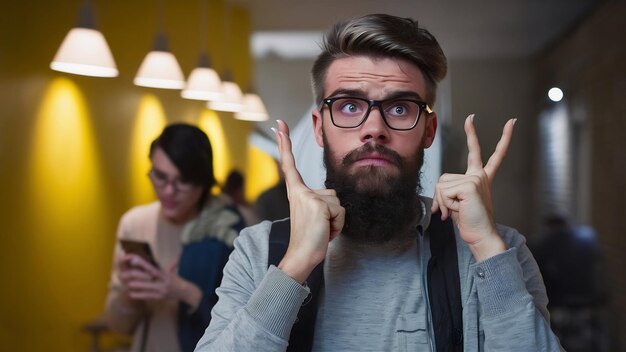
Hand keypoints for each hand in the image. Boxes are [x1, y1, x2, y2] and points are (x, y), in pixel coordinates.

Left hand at [118, 254, 200, 305]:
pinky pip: (148, 296)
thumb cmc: (177, 282)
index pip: (153, 268)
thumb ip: (171, 266)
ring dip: (137, 286)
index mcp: (165, 274)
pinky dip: (139, 295)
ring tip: (127, 284)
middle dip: (137, 276)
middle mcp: (163, 281)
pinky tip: (131, 294)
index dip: (144, 264)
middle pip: (149, 278)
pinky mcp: (160, 297)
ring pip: (147, 287)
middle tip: (126, 273)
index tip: (134, 260)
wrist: (185, 293)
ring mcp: (162, 290)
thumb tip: (174, 259)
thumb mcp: (173, 273)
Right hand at [273, 120, 344, 282]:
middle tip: (317, 230)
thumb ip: (320, 202)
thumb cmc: (310, 238)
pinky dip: (338, 225)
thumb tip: (332, 204)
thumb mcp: (314, 215)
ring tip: (322, 230)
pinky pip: (341, 212)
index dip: (284, 143)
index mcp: (296, 192)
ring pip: (339, 203)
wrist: (302, 255)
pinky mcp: (318, 205)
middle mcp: (300, 191)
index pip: (289, 163)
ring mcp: (308, 197)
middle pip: (333, 195)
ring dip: (336, 221)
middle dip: (332, 216)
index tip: (278, 124)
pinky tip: (325, 231)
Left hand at [431, 114, 515, 260]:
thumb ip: (445, 194)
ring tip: (456, 210)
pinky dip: (444, 204)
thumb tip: (434, 201)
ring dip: (442, 200)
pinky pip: (443, 191)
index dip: (503, 140)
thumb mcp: (455, 204)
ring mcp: (477, 179)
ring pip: (442, 182)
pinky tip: (458, 210)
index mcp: (481, 179)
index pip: (493, 156)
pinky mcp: (470, 185)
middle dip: (473, 131)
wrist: (480, 236)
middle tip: (471, 116)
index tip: (511, 123)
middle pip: (473, 152)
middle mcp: (481, 176)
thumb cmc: (468, 222)